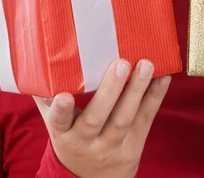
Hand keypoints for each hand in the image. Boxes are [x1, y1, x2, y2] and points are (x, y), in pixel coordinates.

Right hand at [34, 59, 170, 177]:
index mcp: (63, 133)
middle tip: (121, 64)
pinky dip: (155, 97)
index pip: (58, 122)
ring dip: (137, 90)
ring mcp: (111, 146)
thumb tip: (40, 57)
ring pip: (124, 120)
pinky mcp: (134, 146)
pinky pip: (145, 120)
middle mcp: (86, 142)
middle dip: (110, 91)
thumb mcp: (55, 123)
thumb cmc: (71, 137)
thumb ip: (48, 95)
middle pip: (97, 118)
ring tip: (146, 64)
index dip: (61, 110)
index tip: (63, 96)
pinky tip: (164, 77)